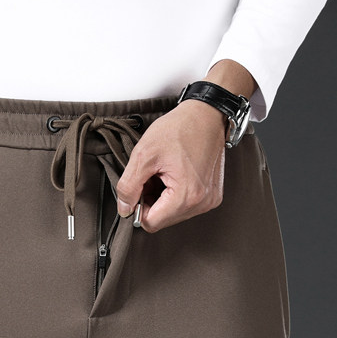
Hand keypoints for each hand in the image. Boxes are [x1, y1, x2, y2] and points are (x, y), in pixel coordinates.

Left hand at [115, 97, 228, 233]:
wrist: (207, 113)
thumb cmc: (179, 128)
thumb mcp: (143, 155)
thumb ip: (128, 186)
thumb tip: (124, 209)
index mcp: (186, 195)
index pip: (151, 223)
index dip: (138, 209)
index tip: (137, 189)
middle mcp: (202, 203)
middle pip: (163, 221)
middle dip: (151, 203)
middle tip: (151, 177)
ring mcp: (209, 200)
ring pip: (173, 215)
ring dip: (163, 199)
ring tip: (164, 174)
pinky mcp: (212, 196)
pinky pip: (186, 206)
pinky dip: (175, 195)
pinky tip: (175, 175)